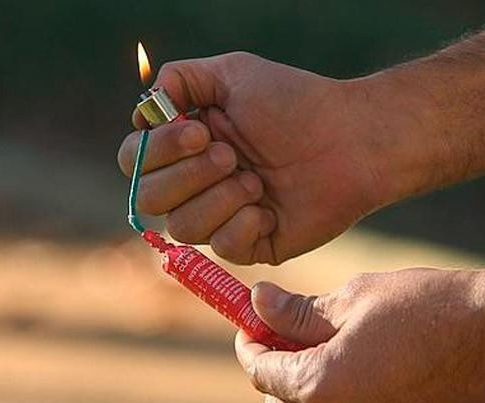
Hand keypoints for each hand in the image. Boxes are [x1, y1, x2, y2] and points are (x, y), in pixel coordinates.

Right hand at [118, 52, 401, 264]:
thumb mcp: (233, 73)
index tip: (199, 131)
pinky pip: (222, 247)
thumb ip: (180, 80)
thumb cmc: (294, 102)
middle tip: (231, 153)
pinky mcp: (249, 244)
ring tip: (257, 180)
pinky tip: (271, 208)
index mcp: (185, 145)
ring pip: (182, 227)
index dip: (156, 152)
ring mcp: (220, 216)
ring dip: (219, 199)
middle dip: (188, 176)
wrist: (350, 139)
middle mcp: (195, 183)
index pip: (134, 160)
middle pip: (148, 199)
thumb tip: (145, 111)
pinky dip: (244, 224)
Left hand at [234, 269, 484, 402]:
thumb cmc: (424, 307)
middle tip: (280, 336)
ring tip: (316, 350)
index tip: (250, 325)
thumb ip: (296, 312)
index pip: (260, 373)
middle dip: (270, 372)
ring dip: (299, 393)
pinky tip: (348, 369)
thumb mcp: (351, 300)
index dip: (249, 345)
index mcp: (323, 387)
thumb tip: (257, 302)